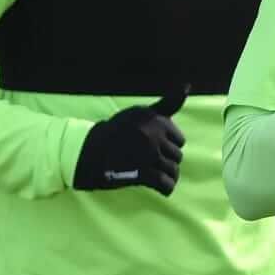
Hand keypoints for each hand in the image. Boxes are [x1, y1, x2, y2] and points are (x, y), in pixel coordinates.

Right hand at [73, 87, 187, 193]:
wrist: (88, 153)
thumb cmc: (116, 132)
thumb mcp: (140, 113)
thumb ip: (166, 104)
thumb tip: (187, 86)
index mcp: (154, 120)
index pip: (180, 140)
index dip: (169, 146)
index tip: (156, 148)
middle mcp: (152, 135)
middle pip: (177, 156)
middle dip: (167, 161)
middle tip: (152, 163)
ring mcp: (148, 155)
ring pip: (173, 170)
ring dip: (168, 176)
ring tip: (157, 176)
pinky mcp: (142, 173)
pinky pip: (166, 184)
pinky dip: (166, 188)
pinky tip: (161, 188)